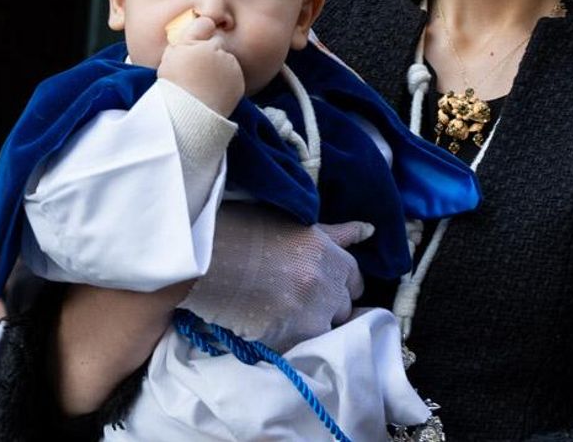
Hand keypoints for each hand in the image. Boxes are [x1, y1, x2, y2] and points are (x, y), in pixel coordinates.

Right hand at [157, 16, 244, 115]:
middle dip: (210, 51)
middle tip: (198, 70)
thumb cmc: (174, 89)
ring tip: (205, 84)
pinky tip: (214, 91)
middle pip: (217, 42)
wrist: (189, 117)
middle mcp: (214, 51)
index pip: (204, 23)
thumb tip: (192, 31)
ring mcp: (229, 65)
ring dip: (219, 67)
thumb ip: (180, 42)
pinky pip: (233, 74)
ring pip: (226, 59)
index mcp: (194, 44)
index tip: (198, 39)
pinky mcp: (238, 80)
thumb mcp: (168, 60)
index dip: (201, 30)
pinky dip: (227, 80)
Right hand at [180, 202, 370, 349]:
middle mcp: (327, 284)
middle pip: (342, 310)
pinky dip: (287, 343)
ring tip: (279, 316)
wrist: (203, 258)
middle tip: (294, 301)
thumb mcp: (292, 223)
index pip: (354, 281)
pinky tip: (266, 328)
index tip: (319, 287)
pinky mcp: (289, 338)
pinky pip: (299, 349)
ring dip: (307, 328)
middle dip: (325, 308)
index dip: (337, 285)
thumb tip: (369, 230)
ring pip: (324, 332)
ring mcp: (310, 314)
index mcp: (330, 253)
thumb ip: (334, 233)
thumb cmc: (241, 231)